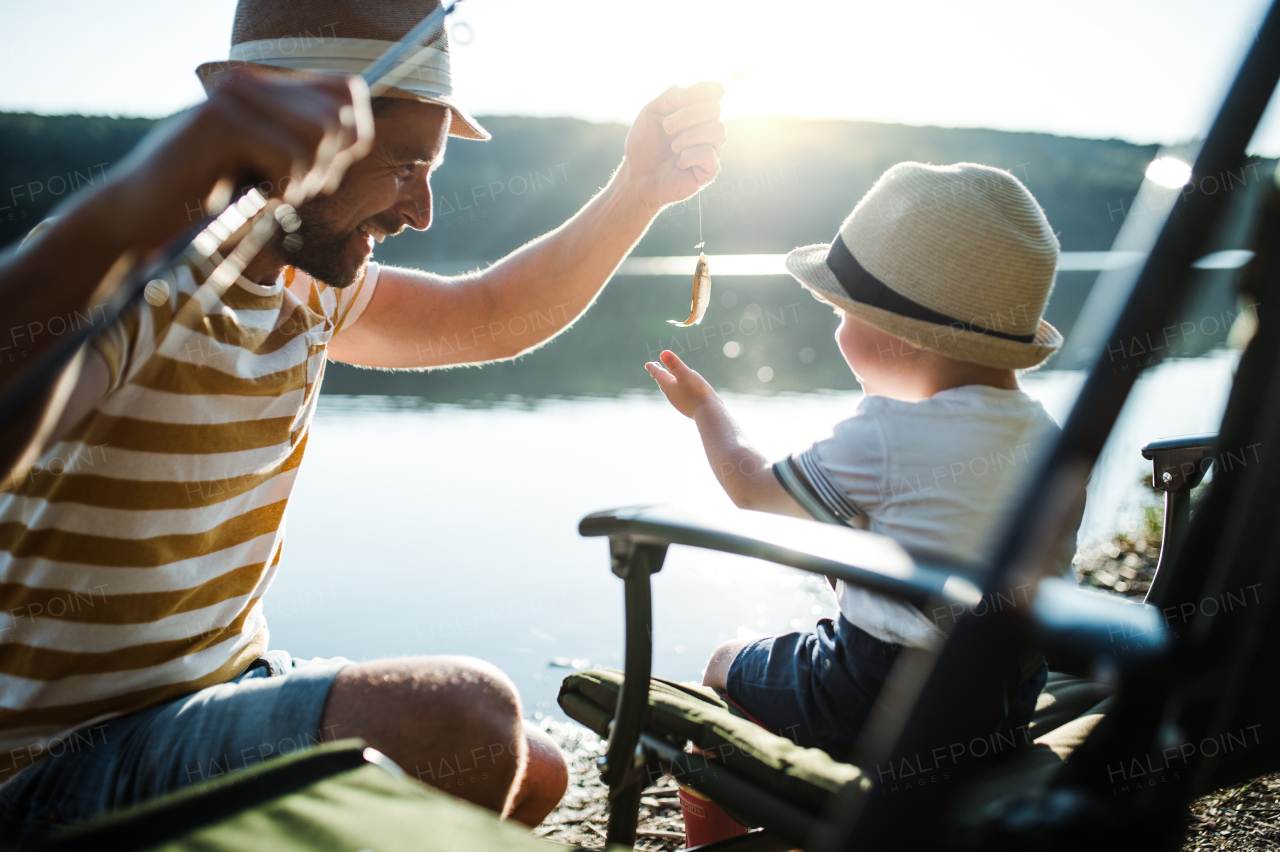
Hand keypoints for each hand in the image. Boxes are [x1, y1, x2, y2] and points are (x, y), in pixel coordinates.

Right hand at [107, 71, 373, 248]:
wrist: (141, 217)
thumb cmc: (210, 203)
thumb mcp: (270, 171)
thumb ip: (310, 147)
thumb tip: (357, 132)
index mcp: (263, 88)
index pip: (346, 91)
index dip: (350, 136)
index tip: (318, 171)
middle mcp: (249, 83)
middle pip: (339, 115)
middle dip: (327, 165)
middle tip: (288, 189)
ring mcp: (233, 99)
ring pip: (318, 135)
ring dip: (302, 179)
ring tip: (266, 194)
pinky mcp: (220, 123)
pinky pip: (289, 157)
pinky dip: (280, 189)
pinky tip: (249, 197)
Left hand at [621, 82, 725, 212]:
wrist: (637, 174)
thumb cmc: (645, 143)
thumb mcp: (652, 110)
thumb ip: (673, 94)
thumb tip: (695, 94)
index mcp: (696, 110)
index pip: (714, 90)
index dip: (700, 90)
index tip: (679, 100)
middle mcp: (708, 127)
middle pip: (715, 109)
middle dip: (686, 116)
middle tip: (667, 128)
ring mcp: (712, 149)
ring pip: (718, 130)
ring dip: (689, 136)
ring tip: (673, 147)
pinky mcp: (710, 170)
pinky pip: (709, 154)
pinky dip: (689, 156)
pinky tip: (679, 163)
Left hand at [646, 350, 718, 417]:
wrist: (708, 413)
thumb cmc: (697, 392)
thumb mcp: (685, 374)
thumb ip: (674, 364)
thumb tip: (663, 353)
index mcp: (669, 386)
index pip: (658, 374)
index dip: (653, 368)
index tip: (647, 364)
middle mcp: (672, 395)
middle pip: (662, 382)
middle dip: (659, 374)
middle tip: (654, 368)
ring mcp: (679, 402)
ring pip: (670, 390)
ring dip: (667, 382)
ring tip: (667, 378)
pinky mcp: (687, 406)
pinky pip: (679, 395)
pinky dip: (677, 389)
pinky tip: (683, 390)